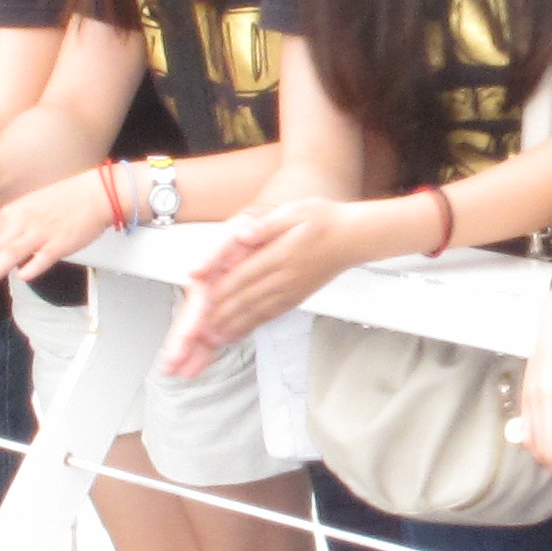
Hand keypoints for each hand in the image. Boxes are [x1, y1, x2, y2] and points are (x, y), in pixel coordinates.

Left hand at [0, 168, 115, 300]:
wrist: (94, 193)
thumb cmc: (61, 205)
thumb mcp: (26, 213)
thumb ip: (6, 233)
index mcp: (10, 215)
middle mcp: (20, 222)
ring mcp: (40, 232)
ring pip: (10, 252)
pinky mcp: (60, 241)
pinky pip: (45, 255)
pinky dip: (34, 266)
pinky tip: (24, 278)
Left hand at [162, 195, 378, 370]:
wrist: (352, 237)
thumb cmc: (324, 221)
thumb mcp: (294, 211)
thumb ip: (267, 224)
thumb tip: (245, 232)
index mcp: (279, 255)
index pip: (242, 276)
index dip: (220, 290)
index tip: (201, 300)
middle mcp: (283, 278)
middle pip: (245, 300)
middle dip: (220, 316)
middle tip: (198, 330)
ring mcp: (290, 291)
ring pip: (256, 312)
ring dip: (232, 326)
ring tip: (212, 339)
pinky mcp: (296, 298)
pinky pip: (270, 315)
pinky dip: (251, 326)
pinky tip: (238, 332)